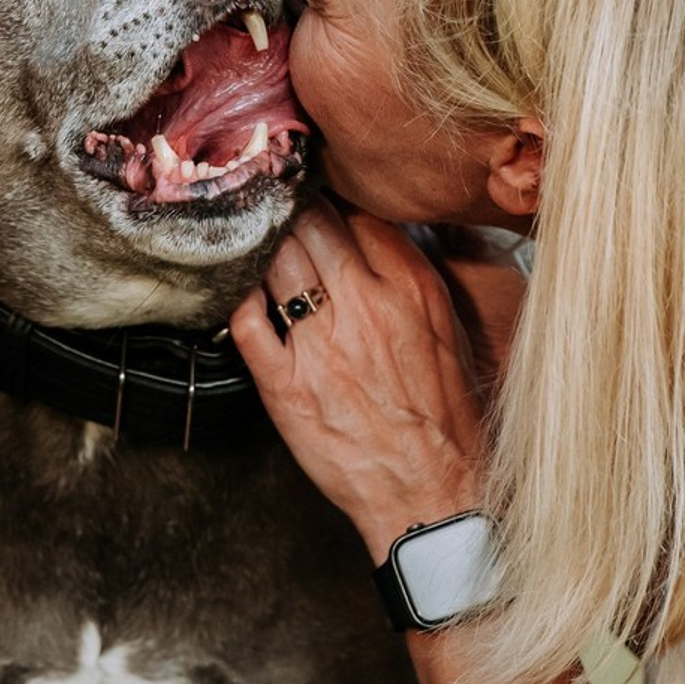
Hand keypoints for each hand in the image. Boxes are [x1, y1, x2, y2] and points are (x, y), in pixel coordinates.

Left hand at [230, 197, 488, 561]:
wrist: (433, 493)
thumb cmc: (444, 416)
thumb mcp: (449, 329)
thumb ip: (410, 275)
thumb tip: (373, 232)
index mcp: (410, 289)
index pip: (358, 212)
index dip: (329, 196)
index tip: (311, 190)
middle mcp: (365, 308)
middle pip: (310, 225)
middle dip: (289, 209)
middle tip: (272, 202)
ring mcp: (321, 347)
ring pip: (275, 262)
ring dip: (261, 246)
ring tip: (251, 237)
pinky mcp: (285, 386)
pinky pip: (245, 321)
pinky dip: (236, 297)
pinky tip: (236, 290)